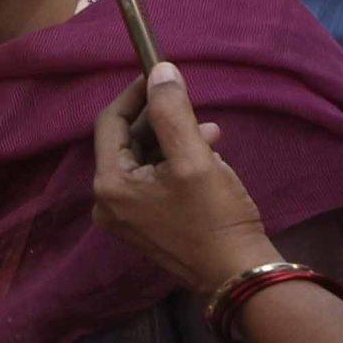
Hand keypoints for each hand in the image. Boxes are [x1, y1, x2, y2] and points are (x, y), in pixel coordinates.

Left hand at [91, 63, 271, 293]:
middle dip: (160, 119)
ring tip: (211, 133)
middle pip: (126, 142)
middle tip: (193, 105)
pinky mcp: (143, 223)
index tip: (159, 73)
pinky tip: (207, 154)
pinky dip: (175, 161)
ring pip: (143, 159)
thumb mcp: (194, 157)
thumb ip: (172, 112)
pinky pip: (152, 179)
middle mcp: (106, 201)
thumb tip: (160, 72)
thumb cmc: (215, 215)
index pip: (109, 124)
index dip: (134, 94)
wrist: (236, 271)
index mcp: (109, 185)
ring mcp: (123, 215)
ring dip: (174, 139)